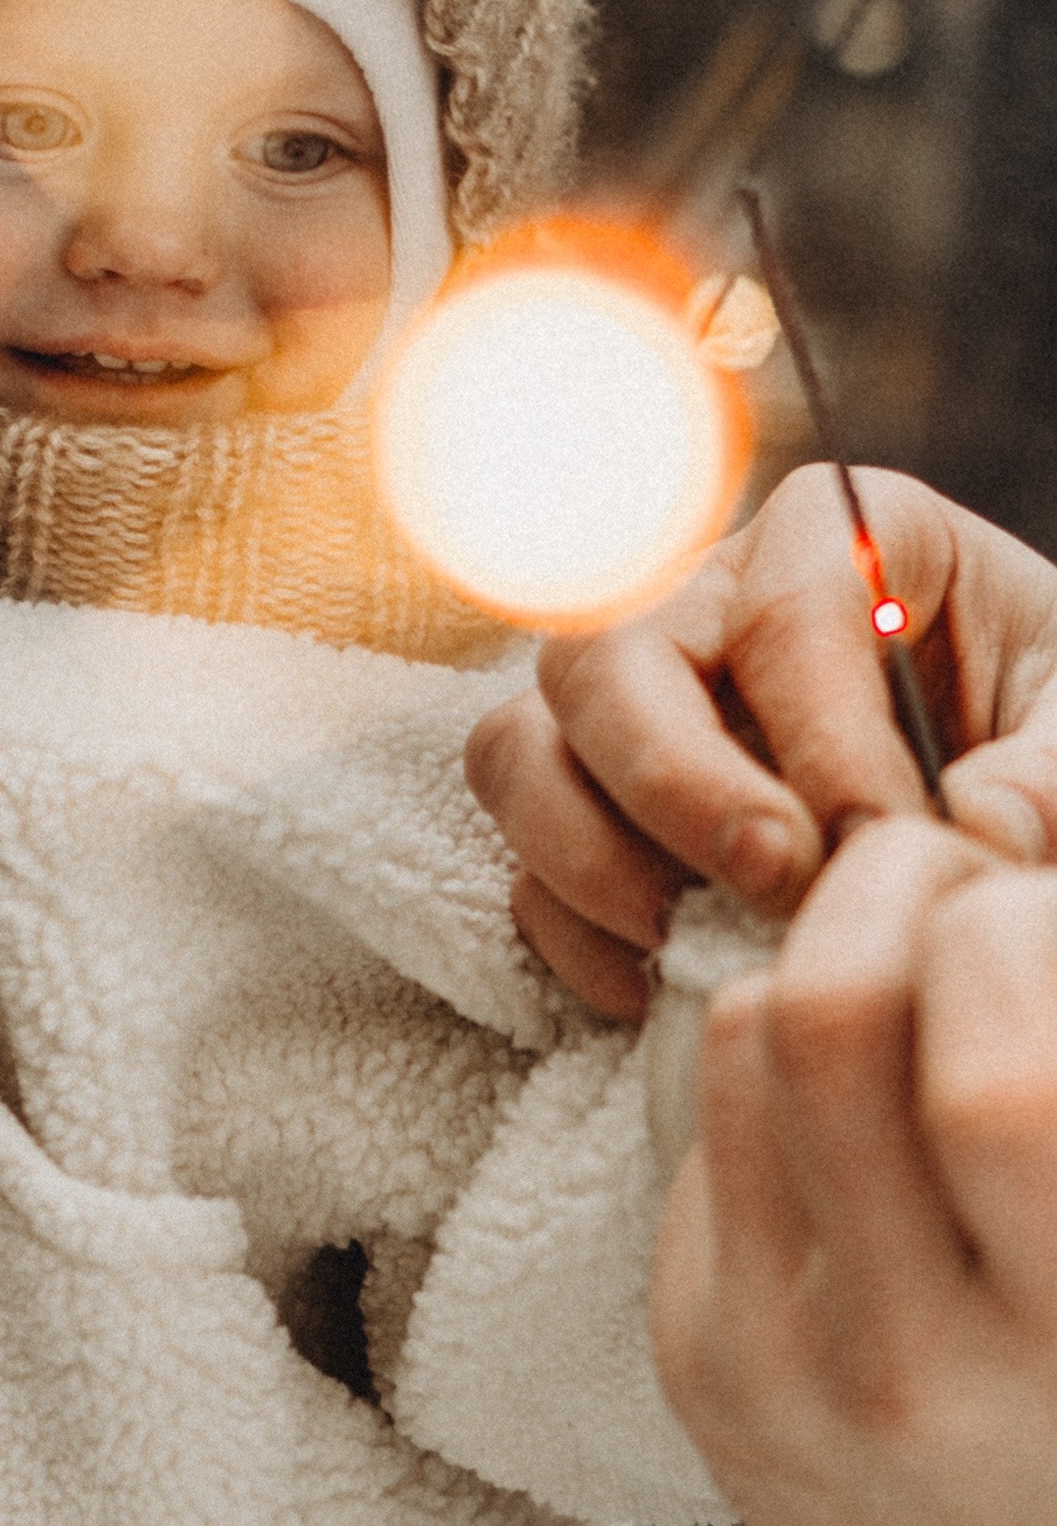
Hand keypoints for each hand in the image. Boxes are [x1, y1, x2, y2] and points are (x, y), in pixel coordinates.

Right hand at [465, 464, 1056, 1018]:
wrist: (1011, 798)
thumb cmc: (1048, 728)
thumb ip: (1054, 773)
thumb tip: (976, 832)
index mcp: (842, 537)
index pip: (785, 604)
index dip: (821, 726)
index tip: (883, 840)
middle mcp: (706, 600)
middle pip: (608, 652)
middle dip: (674, 779)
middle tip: (772, 879)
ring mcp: (634, 704)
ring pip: (523, 743)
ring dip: (583, 851)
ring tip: (688, 939)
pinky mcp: (596, 804)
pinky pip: (522, 858)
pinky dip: (571, 930)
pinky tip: (660, 988)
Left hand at [652, 819, 1056, 1525]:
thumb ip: (1049, 1062)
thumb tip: (1013, 873)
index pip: (992, 1091)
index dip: (1006, 936)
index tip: (1026, 903)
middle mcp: (910, 1372)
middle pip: (830, 1019)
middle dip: (886, 890)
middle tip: (946, 877)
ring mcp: (776, 1370)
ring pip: (745, 1035)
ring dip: (823, 962)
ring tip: (904, 979)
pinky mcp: (695, 1357)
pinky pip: (705, 1122)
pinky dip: (776, 1065)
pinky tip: (849, 1100)